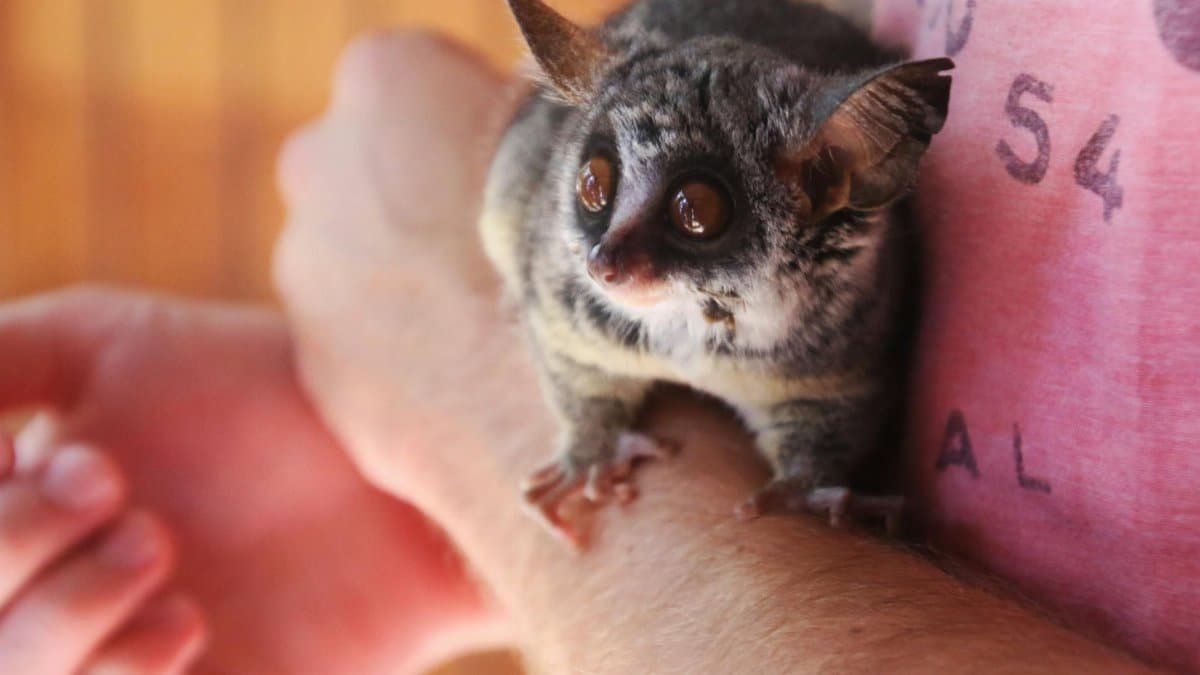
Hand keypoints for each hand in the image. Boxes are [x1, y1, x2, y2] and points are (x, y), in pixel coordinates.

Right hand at [0, 288, 507, 673]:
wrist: (397, 465)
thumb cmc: (259, 392)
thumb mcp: (103, 342)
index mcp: (21, 522)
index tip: (63, 459)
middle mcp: (55, 597)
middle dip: (13, 548)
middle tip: (118, 488)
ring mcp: (119, 661)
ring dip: (64, 619)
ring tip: (161, 548)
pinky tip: (189, 624)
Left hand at [275, 31, 540, 509]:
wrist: (553, 406)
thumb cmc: (584, 263)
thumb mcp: (571, 147)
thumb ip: (513, 125)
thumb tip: (514, 137)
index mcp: (386, 83)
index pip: (420, 86)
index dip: (471, 130)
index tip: (513, 176)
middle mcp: (320, 164)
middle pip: (369, 171)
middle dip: (414, 202)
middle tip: (492, 249)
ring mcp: (305, 270)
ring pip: (355, 261)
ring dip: (403, 283)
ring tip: (484, 322)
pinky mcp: (314, 364)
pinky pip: (359, 345)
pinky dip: (402, 356)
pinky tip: (464, 373)